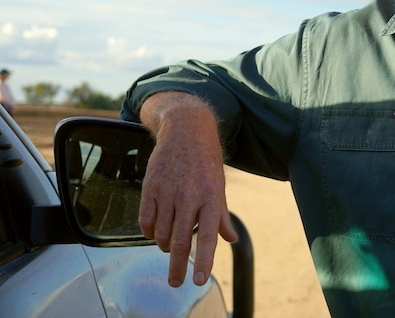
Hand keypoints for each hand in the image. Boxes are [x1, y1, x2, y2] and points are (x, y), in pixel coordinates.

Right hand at [138, 92, 237, 286]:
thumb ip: (221, 215)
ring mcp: (168, 192)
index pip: (208, 235)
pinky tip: (156, 232)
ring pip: (162, 233)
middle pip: (181, 240)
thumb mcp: (220, 185)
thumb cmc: (206, 160)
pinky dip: (150, 232)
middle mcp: (190, 196)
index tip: (197, 280)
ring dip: (166, 246)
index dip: (204, 260)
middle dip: (178, 266)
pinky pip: (146, 221)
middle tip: (175, 282)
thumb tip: (231, 239)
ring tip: (171, 246)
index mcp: (212, 197)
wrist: (186, 130)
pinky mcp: (150, 187)